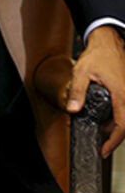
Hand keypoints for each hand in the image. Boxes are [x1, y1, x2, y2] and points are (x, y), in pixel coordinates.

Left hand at [65, 25, 124, 156]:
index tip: (103, 150)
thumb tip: (72, 110)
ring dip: (112, 126)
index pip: (122, 125)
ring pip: (124, 117)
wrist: (108, 41)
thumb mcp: (81, 72)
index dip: (113, 141)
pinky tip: (101, 117)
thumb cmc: (97, 55)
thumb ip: (76, 92)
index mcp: (122, 94)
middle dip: (112, 137)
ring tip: (95, 128)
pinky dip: (115, 117)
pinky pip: (124, 109)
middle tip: (99, 143)